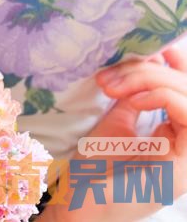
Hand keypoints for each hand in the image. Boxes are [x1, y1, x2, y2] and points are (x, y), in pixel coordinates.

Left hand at [39, 47, 186, 221]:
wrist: (79, 206)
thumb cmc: (95, 169)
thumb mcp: (118, 120)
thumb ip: (136, 94)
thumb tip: (147, 56)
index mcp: (176, 134)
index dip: (177, 61)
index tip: (149, 49)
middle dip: (151, 70)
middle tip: (112, 76)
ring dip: (152, 80)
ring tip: (116, 87)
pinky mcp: (186, 166)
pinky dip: (163, 97)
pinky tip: (135, 100)